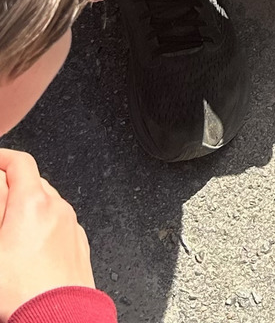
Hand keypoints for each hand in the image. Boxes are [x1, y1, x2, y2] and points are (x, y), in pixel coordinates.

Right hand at [0, 150, 94, 321]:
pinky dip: (43, 226)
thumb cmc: (21, 290)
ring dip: (27, 208)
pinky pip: (58, 225)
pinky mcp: (78, 244)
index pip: (20, 163)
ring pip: (47, 204)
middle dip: (12, 186)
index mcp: (33, 202)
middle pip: (34, 182)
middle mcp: (57, 208)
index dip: (3, 158)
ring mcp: (70, 226)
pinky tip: (29, 248)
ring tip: (9, 230)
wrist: (58, 317)